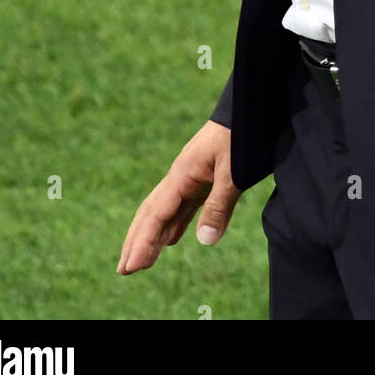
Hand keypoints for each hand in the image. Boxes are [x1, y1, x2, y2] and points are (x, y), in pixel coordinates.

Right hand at [117, 120, 241, 273]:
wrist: (250, 104)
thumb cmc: (242, 133)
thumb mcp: (234, 170)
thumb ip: (220, 204)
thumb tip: (205, 241)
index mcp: (183, 174)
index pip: (156, 214)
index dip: (143, 241)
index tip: (131, 267)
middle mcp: (181, 176)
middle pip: (152, 212)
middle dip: (137, 240)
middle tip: (124, 270)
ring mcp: (192, 176)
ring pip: (165, 211)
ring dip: (153, 236)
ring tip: (142, 262)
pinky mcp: (204, 177)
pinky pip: (182, 206)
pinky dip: (174, 225)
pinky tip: (172, 239)